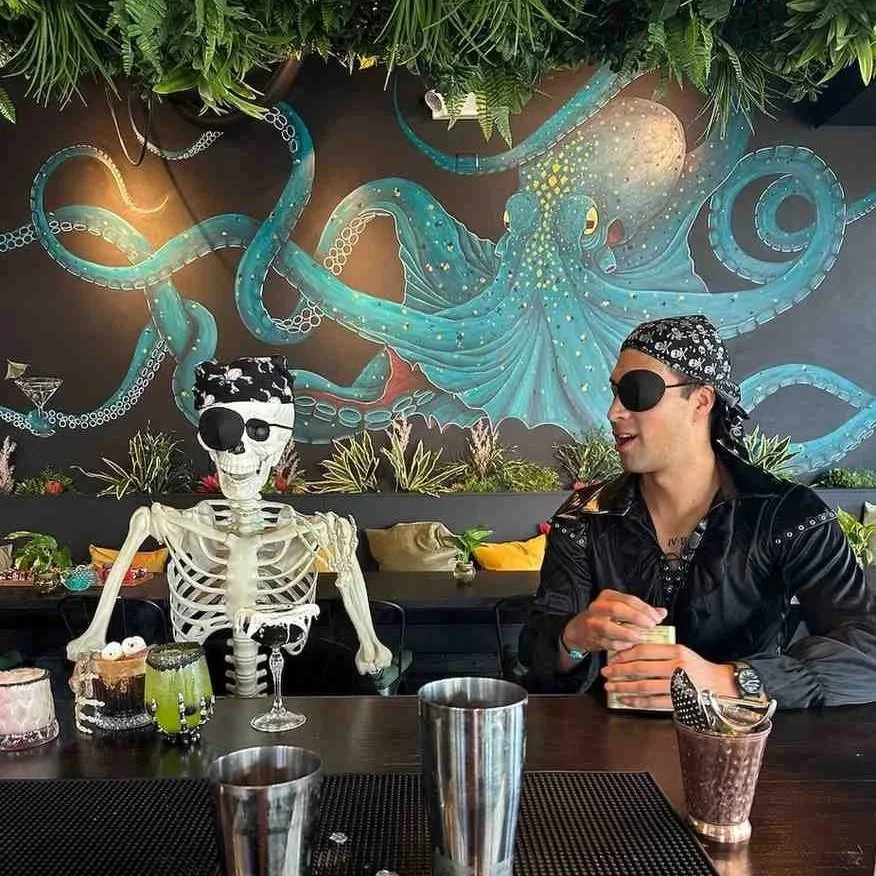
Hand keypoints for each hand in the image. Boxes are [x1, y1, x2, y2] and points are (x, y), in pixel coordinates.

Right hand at [562, 590, 666, 654]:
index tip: (657, 618)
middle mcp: (598, 607)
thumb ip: (641, 611)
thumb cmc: (604, 618)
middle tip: (651, 626)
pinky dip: (620, 645)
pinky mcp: (591, 637)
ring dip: (627, 633)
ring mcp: (593, 623)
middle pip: (617, 609)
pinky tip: (631, 646)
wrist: (578, 631)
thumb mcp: (620, 609)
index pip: (628, 599)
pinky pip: (607, 642)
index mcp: (607, 596)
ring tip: (642, 638)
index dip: (644, 608)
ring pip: (608, 627)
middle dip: (636, 617)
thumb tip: (662, 612)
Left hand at [601, 644, 736, 709]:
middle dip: (619, 671)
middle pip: (641, 668)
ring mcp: (678, 686)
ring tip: (611, 687)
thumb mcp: (682, 652)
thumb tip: (633, 652)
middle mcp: (677, 667)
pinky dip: (637, 702)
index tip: (613, 657)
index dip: (625, 654)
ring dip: (624, 687)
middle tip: (606, 673)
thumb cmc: (698, 668)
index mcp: (676, 651)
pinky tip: (626, 700)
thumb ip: (661, 651)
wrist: (722, 686)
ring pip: (644, 687)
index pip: (644, 650)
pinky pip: (653, 702)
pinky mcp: (679, 702)